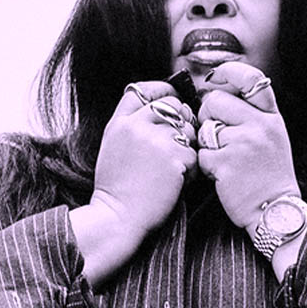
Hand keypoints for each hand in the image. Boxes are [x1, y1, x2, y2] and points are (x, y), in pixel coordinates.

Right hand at [92, 81, 197, 238]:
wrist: (117, 217)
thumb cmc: (116, 187)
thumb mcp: (112, 146)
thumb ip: (131, 125)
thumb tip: (162, 110)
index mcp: (119, 123)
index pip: (141, 90)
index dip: (160, 90)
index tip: (170, 97)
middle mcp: (137, 126)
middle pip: (170, 105)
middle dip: (180, 118)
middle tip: (178, 140)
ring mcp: (157, 140)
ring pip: (187, 129)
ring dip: (187, 146)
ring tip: (173, 167)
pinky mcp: (175, 157)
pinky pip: (194, 153)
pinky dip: (191, 168)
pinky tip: (178, 181)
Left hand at [197, 62, 299, 235]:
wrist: (276, 211)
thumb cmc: (269, 175)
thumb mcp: (272, 136)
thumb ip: (251, 114)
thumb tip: (217, 93)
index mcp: (271, 117)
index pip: (252, 79)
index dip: (229, 71)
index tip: (215, 78)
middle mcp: (260, 125)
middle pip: (216, 100)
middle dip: (208, 115)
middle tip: (217, 134)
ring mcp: (243, 144)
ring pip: (205, 128)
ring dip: (207, 143)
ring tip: (225, 159)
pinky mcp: (227, 163)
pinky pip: (202, 154)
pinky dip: (206, 166)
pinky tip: (222, 175)